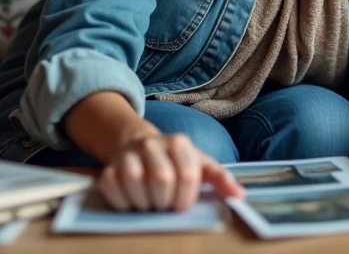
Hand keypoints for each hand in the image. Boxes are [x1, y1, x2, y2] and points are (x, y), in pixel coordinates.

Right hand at [97, 131, 243, 211]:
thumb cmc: (175, 162)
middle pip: (161, 179)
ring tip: (150, 203)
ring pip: (134, 182)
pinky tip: (132, 201)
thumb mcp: (200, 165)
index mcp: (179, 143)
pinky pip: (111, 187)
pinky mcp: (108, 168)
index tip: (182, 204)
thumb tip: (240, 195)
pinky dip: (122, 202)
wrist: (140, 148)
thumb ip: (220, 179)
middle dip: (165, 201)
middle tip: (165, 205)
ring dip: (144, 203)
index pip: (187, 175)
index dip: (186, 198)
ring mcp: (128, 154)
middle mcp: (152, 143)